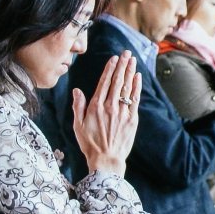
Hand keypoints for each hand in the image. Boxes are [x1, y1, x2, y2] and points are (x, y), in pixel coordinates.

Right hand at [73, 52, 141, 177]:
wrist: (106, 160)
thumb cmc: (90, 144)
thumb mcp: (77, 125)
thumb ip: (78, 106)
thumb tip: (77, 90)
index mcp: (96, 106)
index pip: (104, 82)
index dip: (110, 69)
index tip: (114, 58)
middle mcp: (110, 106)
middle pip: (117, 81)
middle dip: (122, 65)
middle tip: (126, 53)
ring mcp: (122, 112)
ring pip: (127, 88)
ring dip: (130, 72)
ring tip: (132, 60)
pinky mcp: (132, 119)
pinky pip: (135, 99)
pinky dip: (136, 87)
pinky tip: (138, 77)